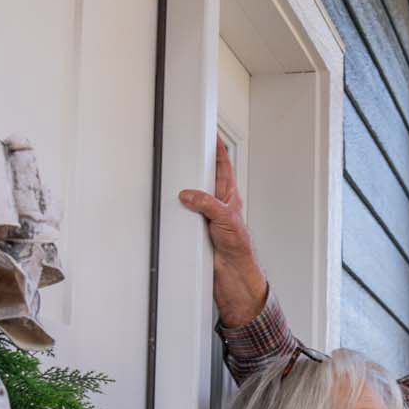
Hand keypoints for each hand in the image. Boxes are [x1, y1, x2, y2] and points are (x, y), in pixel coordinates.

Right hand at [178, 136, 267, 324]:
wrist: (233, 275)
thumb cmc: (239, 248)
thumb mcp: (225, 219)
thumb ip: (207, 204)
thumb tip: (189, 194)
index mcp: (229, 198)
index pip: (223, 167)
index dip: (217, 150)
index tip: (211, 133)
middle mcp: (217, 205)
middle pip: (204, 178)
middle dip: (196, 164)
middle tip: (187, 147)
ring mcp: (206, 217)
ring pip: (191, 196)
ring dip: (183, 189)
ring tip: (173, 176)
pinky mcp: (195, 230)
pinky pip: (182, 215)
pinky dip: (175, 210)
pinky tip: (169, 206)